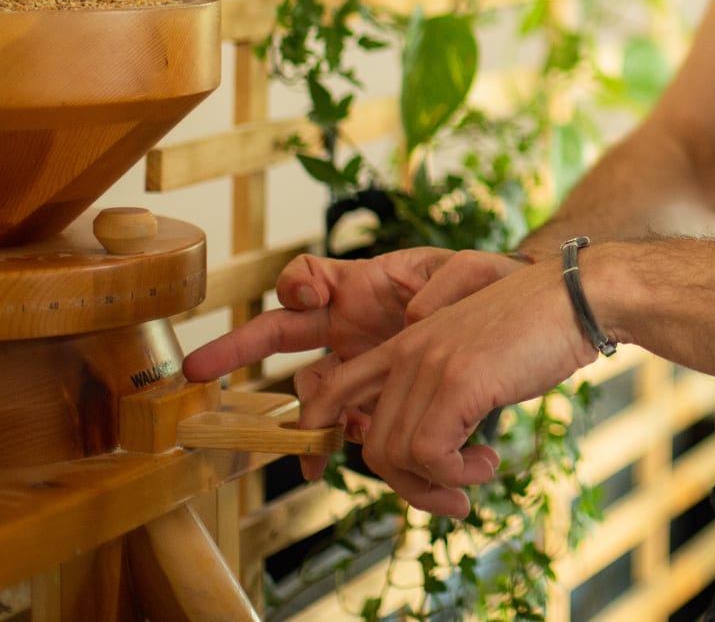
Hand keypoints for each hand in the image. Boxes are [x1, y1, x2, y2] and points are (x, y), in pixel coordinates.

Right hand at [181, 247, 525, 476]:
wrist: (519, 325)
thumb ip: (448, 283)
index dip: (297, 283)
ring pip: (312, 388)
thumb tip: (417, 318)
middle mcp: (348, 323)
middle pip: (279, 333)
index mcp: (363, 284)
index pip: (308, 274)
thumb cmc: (488, 287)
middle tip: (195, 369)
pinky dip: (345, 434)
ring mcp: (358, 361)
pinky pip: (347, 418)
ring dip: (306, 416)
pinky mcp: (379, 394)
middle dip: (235, 348)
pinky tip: (359, 445)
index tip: (309, 296)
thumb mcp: (472, 270)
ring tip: (310, 445)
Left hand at [298, 255, 601, 517]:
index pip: (332, 390)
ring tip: (478, 475)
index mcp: (407, 342)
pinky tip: (488, 462)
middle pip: (374, 446)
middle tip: (453, 498)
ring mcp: (430, 364)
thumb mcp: (476, 360)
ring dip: (438, 485)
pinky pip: (430, 455)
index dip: (315, 436)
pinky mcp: (457, 381)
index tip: (316, 472)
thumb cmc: (538, 331)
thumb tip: (433, 454)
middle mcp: (408, 351)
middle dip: (411, 487)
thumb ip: (445, 393)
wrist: (577, 298)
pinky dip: (456, 474)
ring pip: (396, 456)